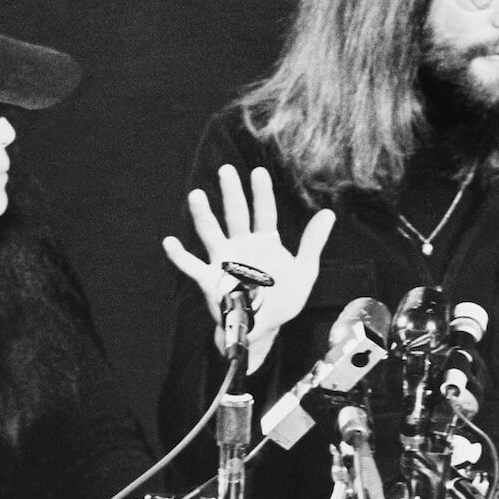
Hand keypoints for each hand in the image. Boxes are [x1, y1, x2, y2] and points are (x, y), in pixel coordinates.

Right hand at [163, 165, 335, 372]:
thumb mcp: (304, 271)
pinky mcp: (210, 279)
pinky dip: (180, 256)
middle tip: (226, 170)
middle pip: (236, 214)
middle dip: (231, 193)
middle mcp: (242, 245)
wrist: (263, 328)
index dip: (262, 193)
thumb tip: (328, 213)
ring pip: (211, 233)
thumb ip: (313, 242)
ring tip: (195, 195)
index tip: (258, 172)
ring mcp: (224, 260)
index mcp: (264, 242)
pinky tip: (169, 242)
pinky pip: (192, 266)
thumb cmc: (283, 299)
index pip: (264, 212)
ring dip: (203, 215)